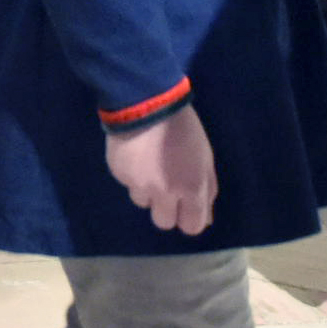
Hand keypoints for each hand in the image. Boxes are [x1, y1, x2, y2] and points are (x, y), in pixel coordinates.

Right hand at [103, 105, 217, 233]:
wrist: (147, 100)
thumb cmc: (183, 126)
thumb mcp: (205, 157)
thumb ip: (207, 189)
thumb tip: (205, 218)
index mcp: (192, 188)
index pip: (192, 227)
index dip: (188, 217)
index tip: (185, 204)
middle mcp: (166, 193)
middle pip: (164, 222)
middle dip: (165, 208)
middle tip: (164, 186)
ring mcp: (139, 185)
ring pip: (142, 202)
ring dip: (146, 189)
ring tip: (147, 163)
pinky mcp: (119, 174)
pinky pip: (127, 183)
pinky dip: (131, 173)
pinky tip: (135, 153)